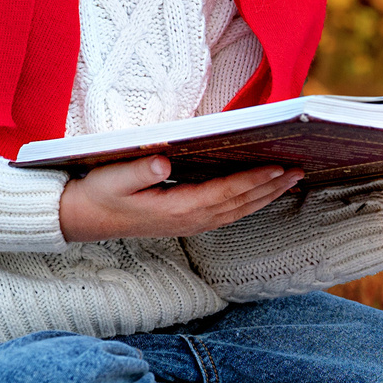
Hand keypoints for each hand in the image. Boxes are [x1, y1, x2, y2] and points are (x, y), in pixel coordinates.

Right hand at [58, 156, 301, 242]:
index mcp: (177, 209)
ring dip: (265, 195)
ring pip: (238, 210)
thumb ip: (139, 169)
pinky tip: (261, 192)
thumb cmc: (99, 193)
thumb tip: (164, 158)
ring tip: (291, 179)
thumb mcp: (113, 178)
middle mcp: (189, 220)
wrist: (83, 220)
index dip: (252, 180)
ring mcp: (190, 223)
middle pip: (240, 203)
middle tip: (300, 170)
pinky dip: (249, 201)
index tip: (277, 167)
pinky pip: (227, 212)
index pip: (224, 192)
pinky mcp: (187, 221)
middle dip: (270, 187)